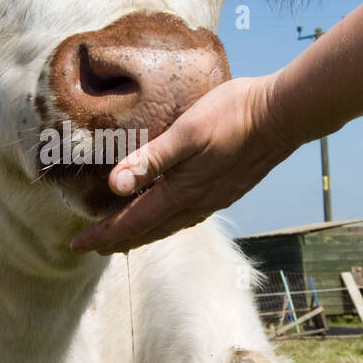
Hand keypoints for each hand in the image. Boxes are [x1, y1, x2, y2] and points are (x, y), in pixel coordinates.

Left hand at [70, 73, 295, 254]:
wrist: (284, 114)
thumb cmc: (233, 115)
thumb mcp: (186, 133)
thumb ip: (151, 159)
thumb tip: (116, 185)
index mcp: (182, 192)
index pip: (134, 221)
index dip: (104, 234)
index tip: (78, 245)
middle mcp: (198, 203)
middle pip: (151, 230)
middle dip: (119, 239)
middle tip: (94, 247)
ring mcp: (216, 199)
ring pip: (171, 225)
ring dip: (145, 233)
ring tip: (125, 238)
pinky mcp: (228, 190)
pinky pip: (189, 216)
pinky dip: (168, 222)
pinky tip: (169, 214)